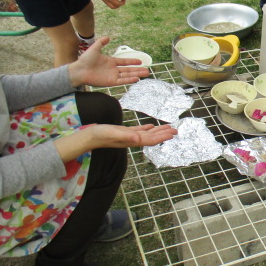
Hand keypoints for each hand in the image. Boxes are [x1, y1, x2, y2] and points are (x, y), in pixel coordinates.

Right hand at [54, 123, 176, 162]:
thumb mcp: (114, 133)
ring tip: (168, 128)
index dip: (162, 137)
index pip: (151, 139)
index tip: (173, 134)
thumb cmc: (100, 135)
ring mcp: (129, 136)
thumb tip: (139, 138)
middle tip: (176, 130)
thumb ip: (127, 135)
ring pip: (147, 133)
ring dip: (158, 131)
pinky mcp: (124, 132)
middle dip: (164, 134)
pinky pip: (139, 130)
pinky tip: (151, 126)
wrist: (89, 137)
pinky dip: (147, 128)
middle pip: (152, 137)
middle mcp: (133, 139)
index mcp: (133, 140)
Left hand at [68, 36, 148, 87]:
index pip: (124, 62)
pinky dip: (129, 80)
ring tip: (145, 74)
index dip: (132, 62)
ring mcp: (113, 76)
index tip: (140, 61)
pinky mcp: (110, 82)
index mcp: (111, 62)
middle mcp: (113, 70)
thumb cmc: (85, 60)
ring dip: (136, 75)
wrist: (79, 70)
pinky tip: (136, 79)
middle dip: (138, 70)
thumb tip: (108, 37)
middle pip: (129, 70)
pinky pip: (122, 81)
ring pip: (127, 75)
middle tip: (147, 70)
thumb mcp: (95, 49)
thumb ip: (101, 43)